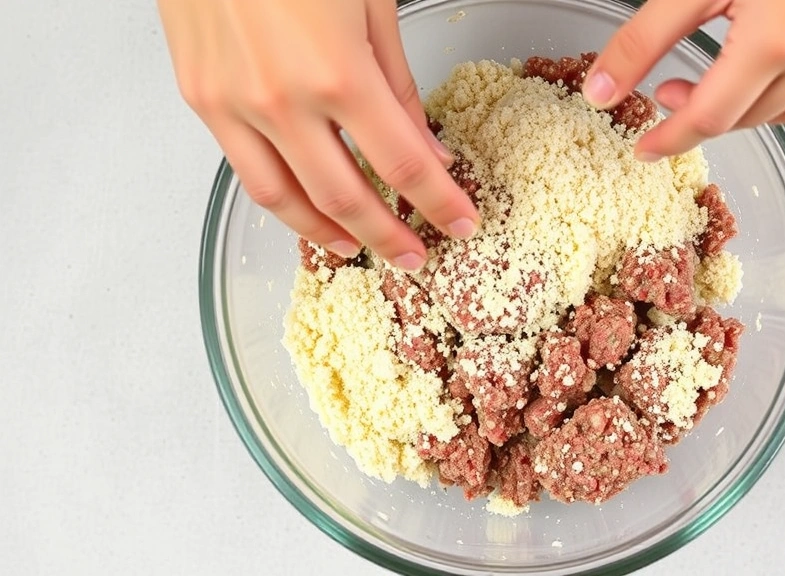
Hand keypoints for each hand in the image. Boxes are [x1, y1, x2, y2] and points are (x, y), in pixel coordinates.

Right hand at [158, 0, 479, 270]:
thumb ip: (399, 86)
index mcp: (339, 73)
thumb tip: (426, 146)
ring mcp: (234, 105)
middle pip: (347, 200)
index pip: (404, 166)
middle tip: (415, 255)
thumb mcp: (371, 5)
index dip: (439, 204)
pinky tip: (306, 210)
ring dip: (329, 235)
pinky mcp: (201, 99)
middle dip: (390, 237)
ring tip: (359, 248)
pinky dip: (282, 202)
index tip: (460, 223)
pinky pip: (245, 171)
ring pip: (287, 201)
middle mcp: (283, 101)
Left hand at [581, 0, 784, 161]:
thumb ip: (645, 39)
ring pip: (778, 116)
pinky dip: (780, 96)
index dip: (671, 138)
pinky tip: (762, 67)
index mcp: (776, 39)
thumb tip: (602, 89)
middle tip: (670, 87)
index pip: (709, 118)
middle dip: (698, 112)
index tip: (647, 147)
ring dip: (739, 105)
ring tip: (718, 69)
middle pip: (741, 120)